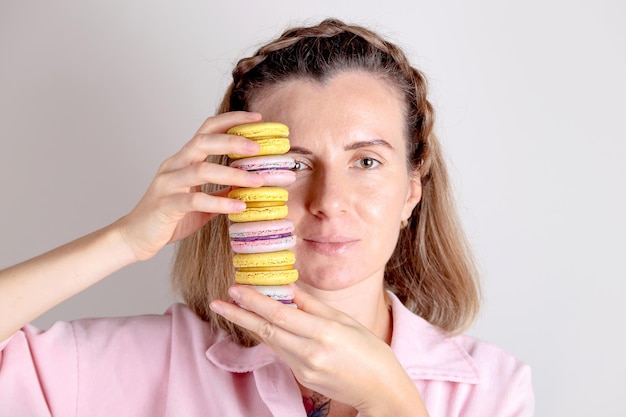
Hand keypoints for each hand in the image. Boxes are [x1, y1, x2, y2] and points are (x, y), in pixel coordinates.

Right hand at [115, 111, 264, 260]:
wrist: (135, 237)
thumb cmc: (168, 217)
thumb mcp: (201, 202)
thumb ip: (220, 191)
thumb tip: (248, 187)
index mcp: (183, 160)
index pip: (207, 129)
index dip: (231, 120)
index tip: (256, 118)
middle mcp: (174, 166)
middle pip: (203, 141)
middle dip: (233, 141)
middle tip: (258, 147)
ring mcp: (168, 184)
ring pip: (201, 170)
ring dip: (233, 174)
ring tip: (257, 181)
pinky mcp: (166, 205)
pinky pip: (195, 200)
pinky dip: (220, 202)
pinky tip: (240, 207)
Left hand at [210, 285, 428, 415]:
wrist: (381, 389)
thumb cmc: (369, 350)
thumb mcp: (344, 320)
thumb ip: (312, 304)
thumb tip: (287, 286)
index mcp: (323, 333)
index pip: (279, 314)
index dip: (254, 301)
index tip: (235, 289)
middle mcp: (310, 353)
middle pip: (266, 330)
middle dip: (240, 314)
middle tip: (219, 301)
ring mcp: (304, 369)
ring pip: (271, 342)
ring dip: (251, 325)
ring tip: (235, 308)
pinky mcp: (302, 379)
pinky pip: (282, 353)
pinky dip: (271, 337)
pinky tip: (263, 325)